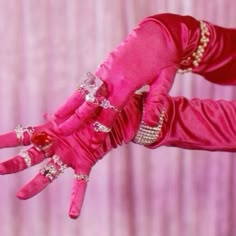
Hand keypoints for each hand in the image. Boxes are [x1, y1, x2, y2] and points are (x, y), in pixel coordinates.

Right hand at [0, 94, 142, 218]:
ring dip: (35, 184)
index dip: (7, 140)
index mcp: (51, 132)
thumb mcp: (71, 112)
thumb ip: (59, 116)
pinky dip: (76, 198)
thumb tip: (46, 115)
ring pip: (49, 173)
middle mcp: (56, 147)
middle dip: (15, 163)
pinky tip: (72, 214)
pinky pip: (80, 183)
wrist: (106, 121)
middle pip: (31, 157)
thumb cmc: (87, 115)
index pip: (24, 136)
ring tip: (21, 195)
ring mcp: (68, 157)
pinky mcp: (84, 163)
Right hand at [54, 19, 178, 136]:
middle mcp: (111, 77)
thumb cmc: (164, 56)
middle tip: (62, 131)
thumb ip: (155, 102)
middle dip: (76, 119)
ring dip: (69, 105)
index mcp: (126, 83)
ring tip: (56, 117)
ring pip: (84, 91)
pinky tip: (72, 101)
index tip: (93, 143)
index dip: (101, 128)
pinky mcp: (104, 64)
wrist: (159, 31)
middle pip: (90, 102)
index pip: (110, 111)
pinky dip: (78, 94)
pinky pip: (89, 83)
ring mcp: (106, 69)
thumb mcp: (165, 80)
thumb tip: (151, 124)